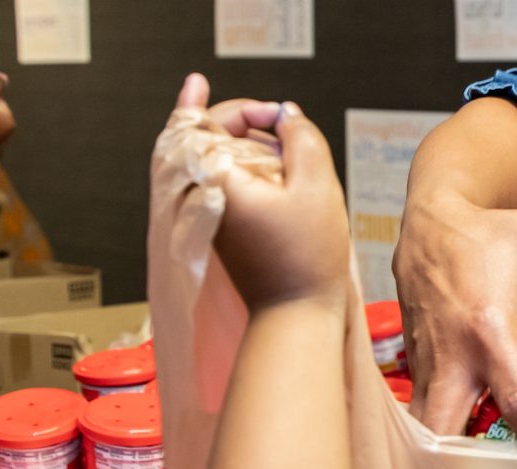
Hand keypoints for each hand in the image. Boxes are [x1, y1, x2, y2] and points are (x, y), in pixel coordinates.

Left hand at [176, 74, 351, 310]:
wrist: (295, 314)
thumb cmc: (307, 256)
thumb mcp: (317, 185)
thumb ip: (301, 136)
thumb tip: (286, 115)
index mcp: (215, 179)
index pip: (200, 122)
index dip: (237, 107)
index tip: (274, 111)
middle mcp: (199, 195)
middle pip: (204, 137)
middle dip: (241, 120)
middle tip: (277, 117)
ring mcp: (206, 214)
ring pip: (214, 160)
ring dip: (244, 144)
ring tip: (280, 141)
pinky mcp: (219, 229)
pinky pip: (221, 184)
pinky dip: (244, 168)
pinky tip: (273, 165)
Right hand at [394, 192, 516, 442]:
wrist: (427, 221)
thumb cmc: (488, 230)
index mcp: (489, 331)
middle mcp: (452, 358)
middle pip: (453, 439)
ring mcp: (427, 367)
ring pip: (433, 436)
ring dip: (459, 465)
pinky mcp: (416, 368)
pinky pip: (427, 419)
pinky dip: (448, 441)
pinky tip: (475, 453)